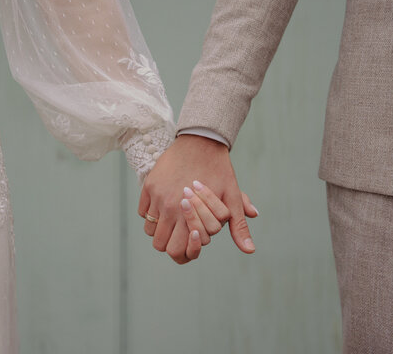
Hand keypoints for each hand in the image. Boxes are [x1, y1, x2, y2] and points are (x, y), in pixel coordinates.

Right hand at [139, 135, 255, 263]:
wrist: (202, 141)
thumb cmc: (219, 171)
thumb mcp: (231, 198)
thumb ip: (238, 226)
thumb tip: (250, 251)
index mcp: (189, 214)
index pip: (177, 251)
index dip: (186, 250)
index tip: (193, 237)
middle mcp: (169, 207)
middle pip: (160, 245)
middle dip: (172, 243)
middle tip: (182, 233)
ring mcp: (156, 196)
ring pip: (150, 230)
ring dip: (161, 230)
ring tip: (174, 221)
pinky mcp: (149, 186)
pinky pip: (143, 212)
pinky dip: (152, 215)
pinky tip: (165, 208)